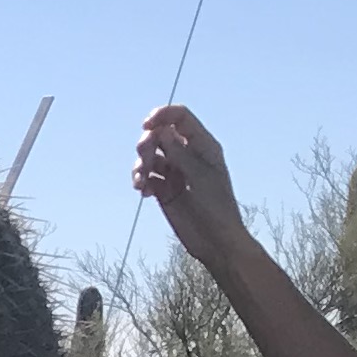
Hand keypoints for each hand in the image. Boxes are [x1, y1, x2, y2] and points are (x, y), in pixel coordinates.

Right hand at [134, 105, 245, 266]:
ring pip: (149, 156)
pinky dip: (142, 182)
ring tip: (141, 184)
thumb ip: (179, 152)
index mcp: (203, 145)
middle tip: (145, 164)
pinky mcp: (164, 190)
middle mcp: (187, 155)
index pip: (180, 117)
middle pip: (159, 135)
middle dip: (146, 145)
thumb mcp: (199, 176)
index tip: (146, 126)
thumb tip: (159, 131)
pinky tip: (145, 193)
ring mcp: (175, 172)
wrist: (215, 241)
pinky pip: (147, 177)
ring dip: (140, 166)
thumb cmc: (216, 207)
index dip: (162, 115)